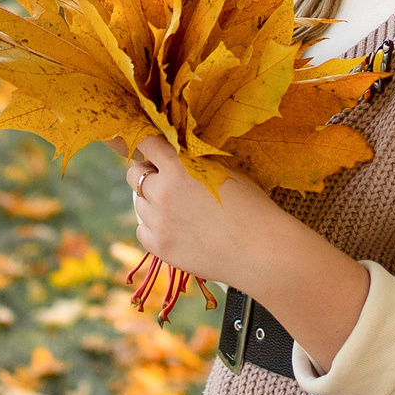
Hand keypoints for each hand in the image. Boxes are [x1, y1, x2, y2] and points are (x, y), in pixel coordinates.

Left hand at [124, 138, 370, 368]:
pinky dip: (153, 227)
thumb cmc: (251, 207)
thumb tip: (177, 156)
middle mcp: (162, 191)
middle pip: (134, 174)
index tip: (155, 150)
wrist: (260, 250)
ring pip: (139, 203)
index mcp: (180, 166)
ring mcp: (158, 220)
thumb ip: (194, 162)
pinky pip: (142, 230)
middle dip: (147, 174)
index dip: (150, 145)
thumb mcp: (224, 171)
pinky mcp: (159, 246)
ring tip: (179, 209)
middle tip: (165, 181)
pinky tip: (175, 228)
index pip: (147, 143)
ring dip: (152, 201)